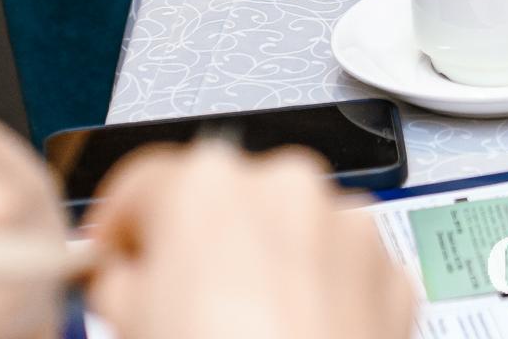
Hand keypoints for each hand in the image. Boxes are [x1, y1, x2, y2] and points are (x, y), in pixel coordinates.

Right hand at [85, 142, 413, 338]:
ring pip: (290, 232)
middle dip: (203, 250)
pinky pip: (341, 269)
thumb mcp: (132, 329)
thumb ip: (121, 286)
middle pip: (225, 205)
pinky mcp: (391, 268)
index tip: (117, 258)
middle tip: (184, 311)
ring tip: (250, 336)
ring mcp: (346, 222)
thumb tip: (126, 279)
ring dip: (268, 269)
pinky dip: (321, 296)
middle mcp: (284, 184)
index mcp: (206, 186)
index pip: (144, 185)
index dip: (120, 230)